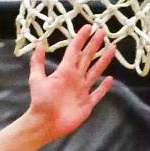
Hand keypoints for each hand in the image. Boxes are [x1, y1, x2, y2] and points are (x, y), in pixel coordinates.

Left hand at [26, 26, 115, 142]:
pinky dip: (103, 87)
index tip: (88, 27)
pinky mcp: (87, 104)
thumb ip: (38, 62)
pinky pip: (97, 93)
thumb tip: (39, 44)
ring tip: (112, 48)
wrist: (44, 123)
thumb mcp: (37, 79)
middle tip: (102, 31)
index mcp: (65, 72)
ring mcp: (82, 91)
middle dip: (94, 45)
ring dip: (104, 61)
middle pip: (87, 58)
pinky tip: (110, 79)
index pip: (74, 51)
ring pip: (95, 72)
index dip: (81, 39)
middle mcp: (75, 79)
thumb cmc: (40, 102)